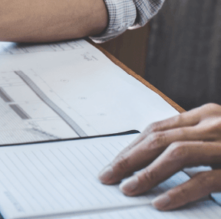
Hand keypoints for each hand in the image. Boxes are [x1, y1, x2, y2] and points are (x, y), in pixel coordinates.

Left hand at [98, 103, 220, 209]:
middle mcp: (214, 124)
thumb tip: (148, 163)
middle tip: (108, 176)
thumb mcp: (217, 140)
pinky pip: (203, 179)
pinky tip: (161, 202)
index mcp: (206, 116)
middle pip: (160, 139)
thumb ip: (191, 144)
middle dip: (129, 159)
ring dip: (147, 173)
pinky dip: (179, 191)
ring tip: (128, 189)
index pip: (158, 130)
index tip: (113, 164)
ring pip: (176, 153)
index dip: (131, 148)